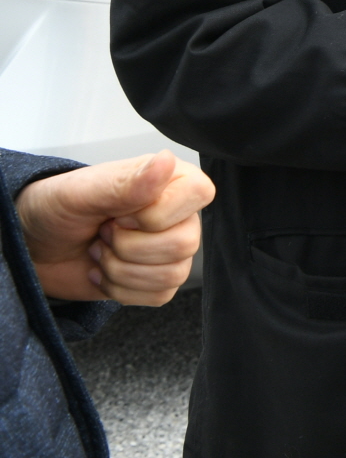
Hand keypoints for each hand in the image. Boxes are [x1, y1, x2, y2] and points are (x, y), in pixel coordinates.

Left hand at [15, 151, 214, 305]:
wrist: (35, 246)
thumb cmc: (56, 209)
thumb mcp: (81, 192)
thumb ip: (126, 183)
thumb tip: (166, 161)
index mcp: (170, 180)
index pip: (198, 196)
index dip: (155, 214)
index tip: (119, 213)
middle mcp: (178, 213)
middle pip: (185, 243)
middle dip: (129, 247)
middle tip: (103, 232)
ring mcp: (170, 249)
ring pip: (173, 274)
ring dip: (121, 270)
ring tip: (100, 251)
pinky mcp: (158, 279)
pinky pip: (160, 295)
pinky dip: (122, 290)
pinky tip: (104, 271)